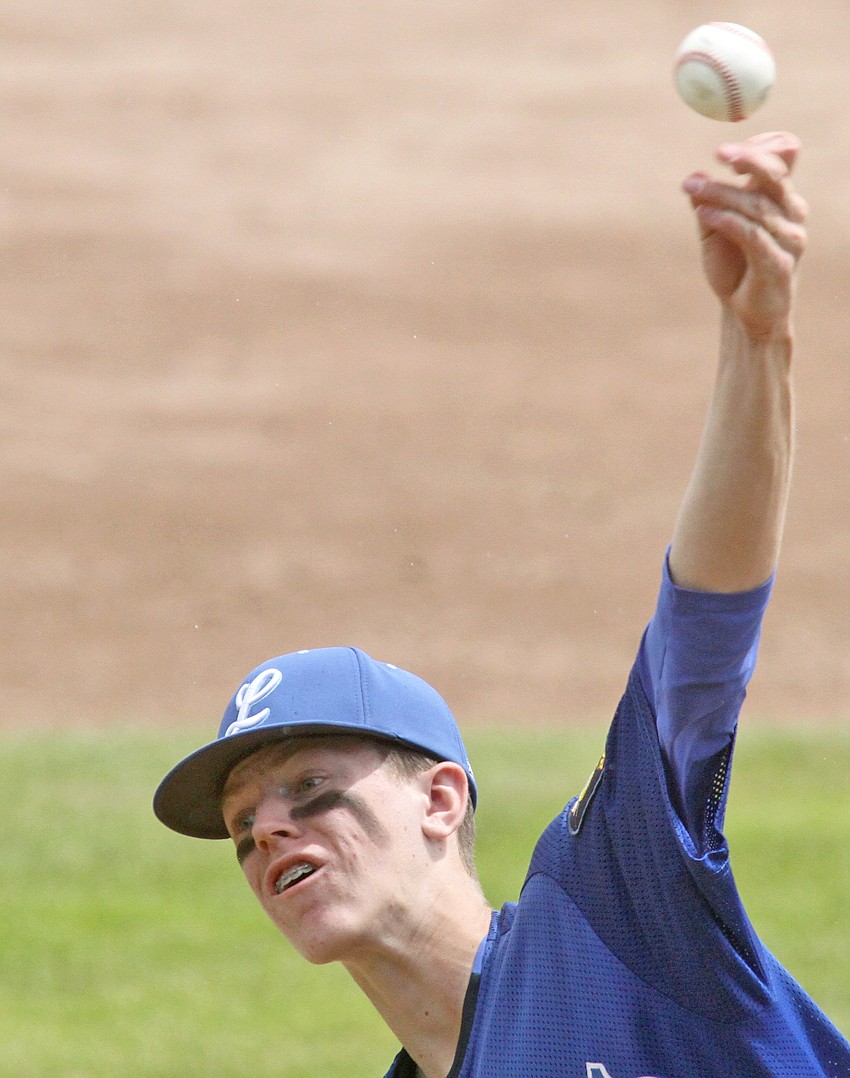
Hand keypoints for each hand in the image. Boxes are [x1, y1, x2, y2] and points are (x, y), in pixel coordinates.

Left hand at [682, 131, 807, 339]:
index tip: (725, 149)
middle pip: (775, 175)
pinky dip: (726, 220)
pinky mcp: (778, 264)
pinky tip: (702, 213)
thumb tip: (693, 177)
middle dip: (748, 159)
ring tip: (691, 189)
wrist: (745, 315)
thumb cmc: (734, 269)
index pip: (784, 159)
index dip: (760, 147)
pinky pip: (752, 234)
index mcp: (781, 200)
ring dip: (721, 193)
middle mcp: (791, 214)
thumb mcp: (714, 232)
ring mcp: (789, 239)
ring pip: (757, 205)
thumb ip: (708, 205)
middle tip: (718, 154)